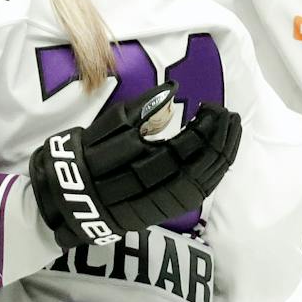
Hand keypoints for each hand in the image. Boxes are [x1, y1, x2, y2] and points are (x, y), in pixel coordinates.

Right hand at [29, 84, 242, 247]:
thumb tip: (172, 88)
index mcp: (141, 163)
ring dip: (224, 155)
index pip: (188, 144)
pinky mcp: (164, 213)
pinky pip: (198, 193)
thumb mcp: (106, 126)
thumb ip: (141, 109)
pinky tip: (222, 157)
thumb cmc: (85, 157)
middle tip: (230, 114)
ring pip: (205, 180)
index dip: (206, 125)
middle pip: (202, 163)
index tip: (213, 105)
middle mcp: (157, 188)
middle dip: (221, 138)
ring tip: (232, 131)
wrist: (68, 200)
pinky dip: (214, 174)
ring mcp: (163, 204)